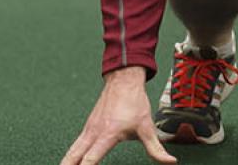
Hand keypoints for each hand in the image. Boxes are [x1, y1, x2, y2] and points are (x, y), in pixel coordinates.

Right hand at [61, 66, 176, 164]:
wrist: (123, 81)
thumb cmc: (135, 104)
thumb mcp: (147, 128)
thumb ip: (156, 149)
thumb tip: (170, 162)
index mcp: (107, 135)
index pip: (90, 159)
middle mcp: (93, 133)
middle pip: (73, 156)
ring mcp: (88, 130)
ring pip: (71, 151)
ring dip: (66, 163)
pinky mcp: (87, 128)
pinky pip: (75, 146)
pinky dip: (70, 157)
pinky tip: (69, 164)